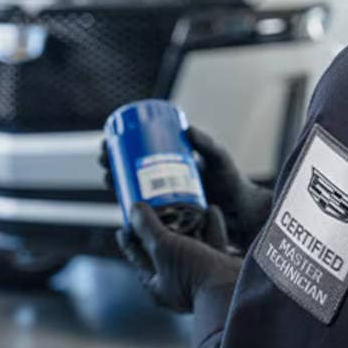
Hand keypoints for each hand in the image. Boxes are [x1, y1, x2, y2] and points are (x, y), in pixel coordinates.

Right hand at [100, 127, 273, 247]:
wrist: (243, 215)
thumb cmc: (233, 184)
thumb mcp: (219, 160)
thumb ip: (208, 145)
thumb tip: (188, 128)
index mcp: (171, 165)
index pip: (138, 153)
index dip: (118, 148)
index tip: (107, 143)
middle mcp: (164, 182)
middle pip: (128, 171)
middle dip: (110, 165)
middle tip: (103, 161)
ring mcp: (164, 200)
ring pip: (131, 191)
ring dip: (114, 184)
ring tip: (107, 179)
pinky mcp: (166, 219)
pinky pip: (142, 214)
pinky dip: (127, 209)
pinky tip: (116, 207)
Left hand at [116, 202, 241, 313]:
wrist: (235, 291)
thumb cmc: (194, 273)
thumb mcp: (163, 247)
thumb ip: (147, 227)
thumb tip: (132, 207)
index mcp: (157, 286)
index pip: (137, 257)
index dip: (131, 237)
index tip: (128, 217)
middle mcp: (177, 284)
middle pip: (163, 251)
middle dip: (160, 228)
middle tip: (156, 206)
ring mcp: (200, 277)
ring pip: (190, 247)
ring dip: (186, 226)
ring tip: (183, 204)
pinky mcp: (220, 270)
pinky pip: (212, 244)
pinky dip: (210, 227)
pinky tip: (211, 209)